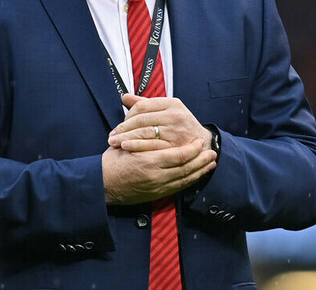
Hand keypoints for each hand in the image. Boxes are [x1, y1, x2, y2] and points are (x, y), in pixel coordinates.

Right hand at [101, 139, 215, 204]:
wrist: (103, 184)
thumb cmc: (113, 162)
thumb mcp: (126, 143)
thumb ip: (143, 133)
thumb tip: (156, 121)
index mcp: (149, 161)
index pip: (179, 156)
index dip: (192, 150)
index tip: (199, 142)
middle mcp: (156, 176)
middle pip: (186, 168)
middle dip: (201, 160)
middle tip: (212, 152)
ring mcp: (158, 187)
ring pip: (185, 179)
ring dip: (200, 171)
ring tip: (210, 163)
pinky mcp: (157, 194)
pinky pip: (179, 188)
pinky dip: (191, 181)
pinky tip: (198, 175)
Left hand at [108, 94, 212, 152]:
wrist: (203, 144)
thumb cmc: (181, 127)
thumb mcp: (167, 111)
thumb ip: (145, 104)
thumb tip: (124, 97)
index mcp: (172, 103)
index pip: (142, 106)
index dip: (127, 116)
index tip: (119, 125)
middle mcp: (175, 115)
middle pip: (141, 120)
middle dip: (123, 129)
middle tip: (112, 136)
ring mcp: (177, 130)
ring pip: (145, 133)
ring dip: (127, 139)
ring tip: (115, 143)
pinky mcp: (177, 146)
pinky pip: (152, 146)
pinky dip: (137, 148)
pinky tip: (127, 150)